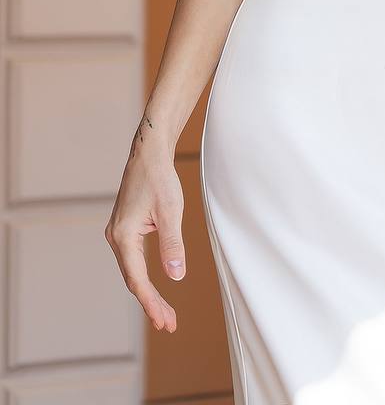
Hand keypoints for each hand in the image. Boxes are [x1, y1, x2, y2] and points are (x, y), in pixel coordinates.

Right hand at [104, 115, 185, 332]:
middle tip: (168, 324)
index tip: (164, 320)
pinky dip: (144, 277)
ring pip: (133, 272)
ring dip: (148, 292)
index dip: (151, 302)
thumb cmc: (160, 179)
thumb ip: (172, 245)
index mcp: (123, 237)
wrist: (149, 154)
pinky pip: (133, 261)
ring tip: (165, 313)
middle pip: (133, 280)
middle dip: (151, 303)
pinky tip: (155, 288)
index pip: (138, 279)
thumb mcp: (171, 212)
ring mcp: (118, 234)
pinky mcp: (125, 229)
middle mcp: (116, 238)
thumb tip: (175, 276)